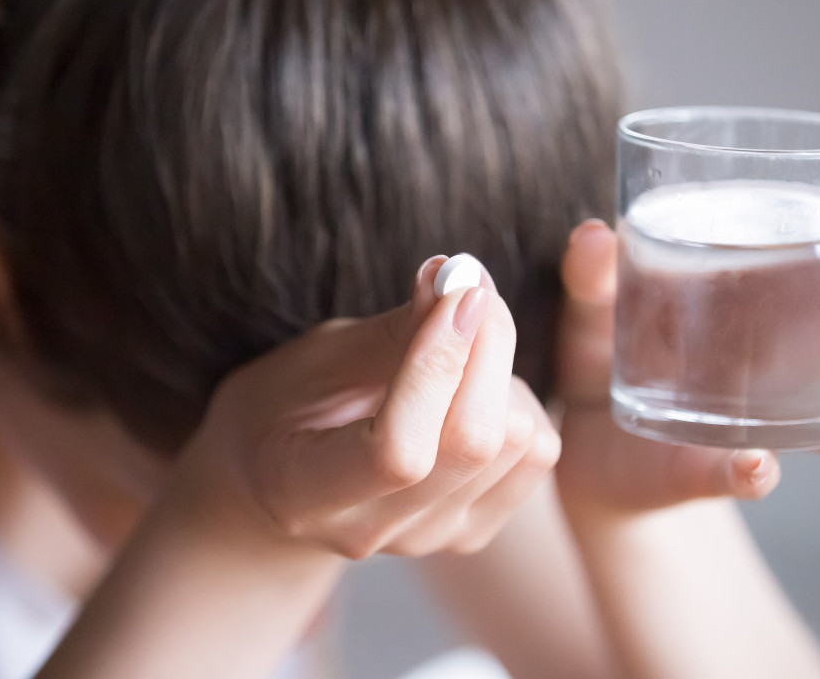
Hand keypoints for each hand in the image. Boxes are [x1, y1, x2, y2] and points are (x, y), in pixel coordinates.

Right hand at [175, 257, 560, 558]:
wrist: (282, 481)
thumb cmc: (287, 406)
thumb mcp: (316, 359)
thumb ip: (393, 331)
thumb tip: (458, 280)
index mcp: (304, 494)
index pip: (398, 451)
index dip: (438, 365)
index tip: (458, 289)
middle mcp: (373, 530)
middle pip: (473, 444)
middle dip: (487, 347)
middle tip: (470, 287)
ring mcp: (430, 539)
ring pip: (517, 441)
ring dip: (501, 372)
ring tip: (456, 348)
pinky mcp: (474, 530)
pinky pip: (537, 451)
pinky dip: (520, 401)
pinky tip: (475, 388)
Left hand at [553, 182, 819, 513]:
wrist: (578, 436)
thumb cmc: (618, 348)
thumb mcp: (603, 300)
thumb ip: (598, 271)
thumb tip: (596, 234)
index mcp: (804, 307)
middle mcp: (818, 370)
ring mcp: (785, 428)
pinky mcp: (723, 474)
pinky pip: (758, 480)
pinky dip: (758, 473)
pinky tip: (757, 462)